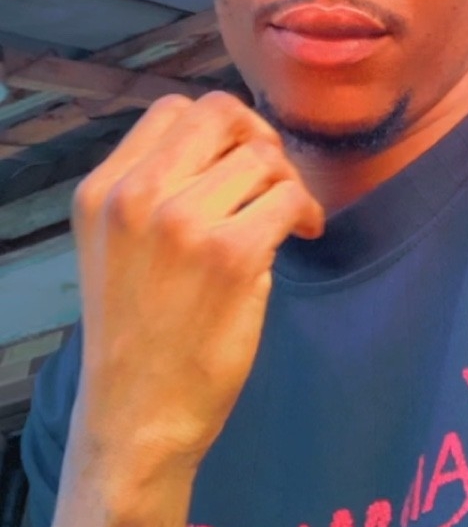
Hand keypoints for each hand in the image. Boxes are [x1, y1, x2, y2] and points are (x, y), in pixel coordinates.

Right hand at [71, 91, 322, 477]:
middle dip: (258, 139)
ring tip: (288, 219)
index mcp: (102, 190)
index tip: (240, 160)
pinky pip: (290, 197)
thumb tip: (234, 143)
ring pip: (262, 157)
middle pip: (220, 115)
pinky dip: (306, 211)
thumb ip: (157, 189)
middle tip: (273, 179)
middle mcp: (135, 196)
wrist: (137, 416)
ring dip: (287, 182)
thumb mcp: (118, 245)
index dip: (219, 128)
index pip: (172, 109)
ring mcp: (183, 223)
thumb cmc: (139, 333)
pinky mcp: (232, 255)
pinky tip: (304, 235)